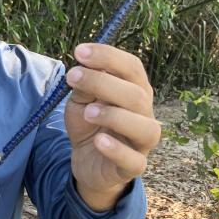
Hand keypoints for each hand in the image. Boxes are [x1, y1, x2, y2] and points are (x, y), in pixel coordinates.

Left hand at [63, 43, 159, 211]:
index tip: (79, 51)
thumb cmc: (89, 125)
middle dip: (104, 82)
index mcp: (135, 90)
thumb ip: (85, 85)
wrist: (87, 161)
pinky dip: (116, 150)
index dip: (108, 56)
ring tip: (88, 112)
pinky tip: (99, 141)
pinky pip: (133, 160)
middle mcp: (145, 114)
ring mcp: (142, 142)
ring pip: (145, 127)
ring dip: (115, 116)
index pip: (132, 67)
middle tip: (73, 77)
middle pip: (137, 94)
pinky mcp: (133, 166)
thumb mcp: (81, 101)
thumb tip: (84, 65)